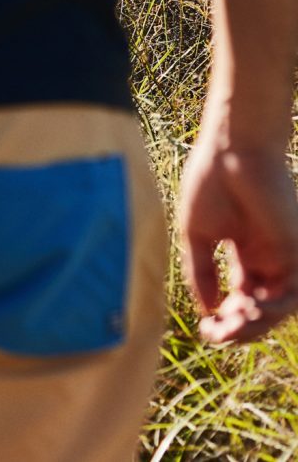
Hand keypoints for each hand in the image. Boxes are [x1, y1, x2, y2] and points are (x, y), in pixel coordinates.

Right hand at [179, 115, 297, 344]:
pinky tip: (249, 307)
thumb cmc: (210, 183)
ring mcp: (284, 257)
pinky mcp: (296, 250)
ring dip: (257, 324)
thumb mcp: (197, 234)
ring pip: (280, 307)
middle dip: (239, 327)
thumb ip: (201, 270)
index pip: (242, 297)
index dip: (225, 318)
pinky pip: (295, 291)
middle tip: (215, 336)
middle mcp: (269, 259)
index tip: (204, 329)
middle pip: (261, 308)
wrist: (230, 150)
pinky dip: (277, 306)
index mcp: (247, 253)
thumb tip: (208, 308)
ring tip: (230, 327)